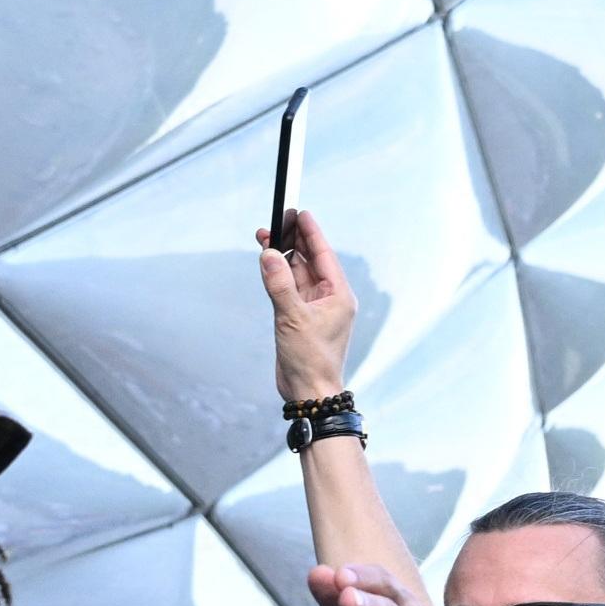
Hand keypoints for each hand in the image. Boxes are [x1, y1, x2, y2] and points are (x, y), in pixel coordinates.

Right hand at [259, 204, 361, 406]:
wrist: (309, 393)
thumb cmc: (310, 360)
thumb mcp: (292, 318)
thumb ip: (279, 284)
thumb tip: (270, 254)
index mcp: (339, 295)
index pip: (324, 254)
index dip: (311, 232)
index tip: (299, 212)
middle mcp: (330, 298)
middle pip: (310, 261)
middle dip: (293, 241)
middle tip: (275, 222)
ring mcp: (315, 308)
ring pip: (297, 275)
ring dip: (283, 258)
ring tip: (265, 238)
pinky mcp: (300, 318)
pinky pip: (289, 290)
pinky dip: (278, 277)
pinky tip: (268, 265)